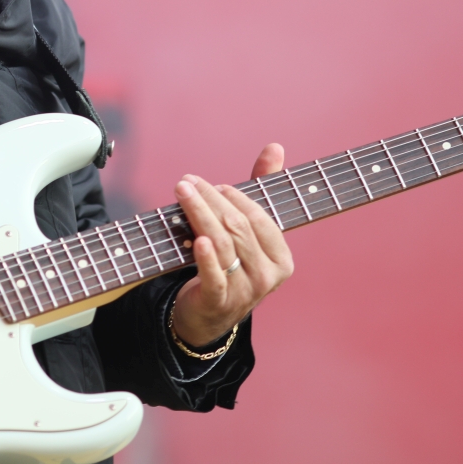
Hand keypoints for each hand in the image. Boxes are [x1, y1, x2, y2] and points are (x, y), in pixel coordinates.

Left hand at [169, 144, 294, 347]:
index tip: (214, 185)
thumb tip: (275, 147)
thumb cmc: (231, 266)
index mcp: (282, 259)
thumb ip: (263, 190)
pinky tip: (197, 239)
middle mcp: (267, 276)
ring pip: (222, 244)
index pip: (259, 219)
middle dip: (211, 200)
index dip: (237, 198)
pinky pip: (214, 276)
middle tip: (187, 182)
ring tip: (181, 193)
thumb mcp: (248, 231)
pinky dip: (205, 257)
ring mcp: (245, 292)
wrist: (208, 316)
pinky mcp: (219, 302)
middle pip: (237, 228)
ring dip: (198, 213)